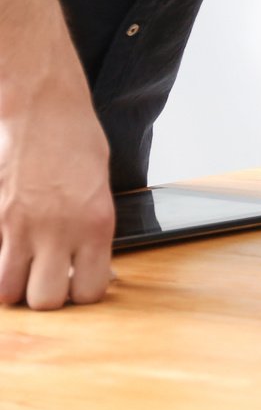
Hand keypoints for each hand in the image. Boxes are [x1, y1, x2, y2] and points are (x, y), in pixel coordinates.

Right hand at [0, 77, 115, 308]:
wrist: (42, 109)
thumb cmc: (77, 141)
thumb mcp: (101, 187)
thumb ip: (95, 230)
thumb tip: (96, 265)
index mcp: (96, 224)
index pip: (91, 291)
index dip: (84, 292)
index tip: (81, 281)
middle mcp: (58, 231)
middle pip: (46, 300)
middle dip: (48, 297)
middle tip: (50, 278)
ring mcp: (20, 227)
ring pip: (9, 291)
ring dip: (17, 285)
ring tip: (25, 268)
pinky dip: (0, 264)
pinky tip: (8, 251)